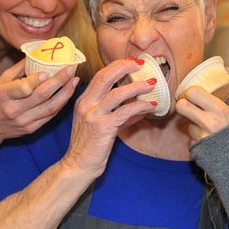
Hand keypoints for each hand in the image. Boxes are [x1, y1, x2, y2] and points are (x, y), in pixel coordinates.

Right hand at [0, 59, 79, 149]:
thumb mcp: (0, 81)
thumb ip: (19, 69)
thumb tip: (38, 52)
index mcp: (3, 95)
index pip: (23, 88)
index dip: (37, 80)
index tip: (48, 71)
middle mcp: (14, 109)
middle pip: (41, 95)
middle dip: (60, 81)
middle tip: (71, 68)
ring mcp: (24, 121)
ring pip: (50, 107)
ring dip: (65, 93)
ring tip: (75, 80)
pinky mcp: (31, 129)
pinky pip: (50, 116)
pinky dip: (61, 104)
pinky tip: (67, 93)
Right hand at [61, 57, 157, 178]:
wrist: (78, 166)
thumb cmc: (89, 147)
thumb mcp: (102, 126)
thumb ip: (119, 115)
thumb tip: (140, 108)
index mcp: (83, 101)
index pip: (100, 76)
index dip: (116, 66)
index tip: (130, 62)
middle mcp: (86, 105)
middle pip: (105, 77)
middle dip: (124, 67)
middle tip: (140, 64)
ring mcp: (93, 115)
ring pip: (118, 93)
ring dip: (137, 86)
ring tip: (151, 83)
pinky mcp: (102, 127)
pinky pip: (125, 112)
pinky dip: (140, 106)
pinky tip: (150, 106)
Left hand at [175, 79, 228, 142]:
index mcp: (219, 110)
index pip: (192, 92)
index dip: (190, 92)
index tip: (193, 94)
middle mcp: (208, 122)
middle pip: (181, 106)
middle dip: (183, 104)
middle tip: (190, 105)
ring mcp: (200, 136)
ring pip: (186, 124)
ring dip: (193, 123)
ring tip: (206, 127)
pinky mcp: (195, 148)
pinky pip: (190, 138)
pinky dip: (196, 138)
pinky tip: (207, 139)